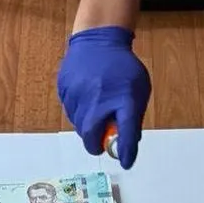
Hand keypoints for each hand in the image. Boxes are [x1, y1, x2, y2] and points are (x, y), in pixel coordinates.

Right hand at [57, 26, 150, 167]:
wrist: (98, 40)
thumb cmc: (123, 68)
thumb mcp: (138, 89)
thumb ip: (133, 116)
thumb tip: (125, 143)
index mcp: (125, 99)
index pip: (126, 134)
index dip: (126, 151)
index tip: (126, 162)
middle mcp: (100, 99)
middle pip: (92, 137)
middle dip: (97, 145)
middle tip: (102, 141)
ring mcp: (79, 94)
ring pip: (79, 126)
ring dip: (88, 126)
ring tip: (96, 108)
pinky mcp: (65, 90)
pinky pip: (70, 113)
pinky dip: (79, 113)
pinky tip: (86, 96)